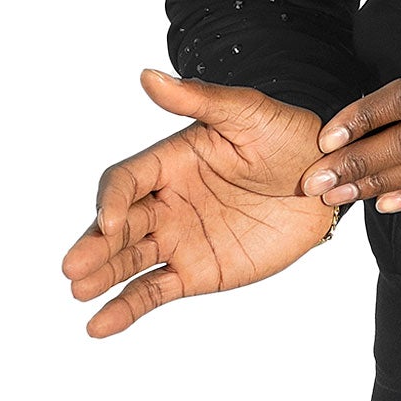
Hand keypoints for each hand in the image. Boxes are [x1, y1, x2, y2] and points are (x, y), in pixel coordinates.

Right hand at [61, 74, 338, 337]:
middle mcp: (165, 201)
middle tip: (72, 269)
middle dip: (95, 246)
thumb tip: (148, 75)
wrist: (327, 181)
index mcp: (169, 162)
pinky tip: (100, 325)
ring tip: (79, 292)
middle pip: (118, 226)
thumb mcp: (247, 112)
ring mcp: (178, 238)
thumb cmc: (287, 136)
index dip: (112, 200)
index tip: (110, 221)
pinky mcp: (196, 272)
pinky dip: (126, 308)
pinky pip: (154, 291)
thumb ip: (200, 99)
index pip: (125, 181)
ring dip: (103, 277)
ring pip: (130, 260)